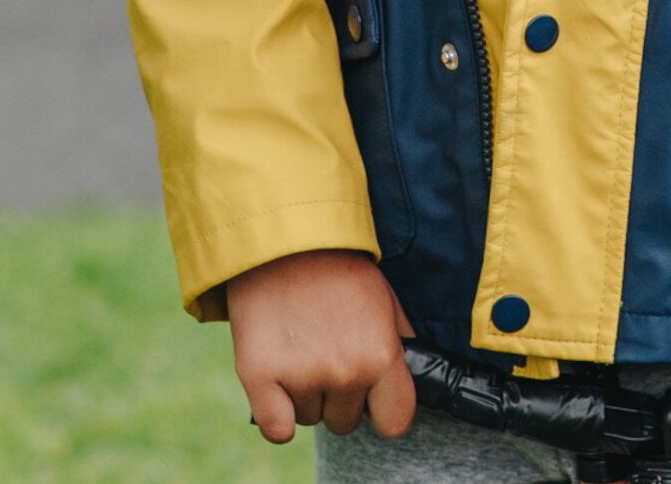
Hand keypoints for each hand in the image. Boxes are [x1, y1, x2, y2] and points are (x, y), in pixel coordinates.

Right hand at [225, 249, 417, 443]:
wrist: (286, 241)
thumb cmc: (339, 269)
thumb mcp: (386, 299)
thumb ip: (399, 341)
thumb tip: (412, 369)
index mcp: (382, 355)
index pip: (395, 422)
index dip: (382, 411)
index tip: (372, 399)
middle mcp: (346, 372)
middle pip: (344, 421)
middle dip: (337, 397)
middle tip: (326, 356)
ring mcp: (301, 376)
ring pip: (309, 418)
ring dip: (305, 396)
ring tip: (300, 352)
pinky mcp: (258, 377)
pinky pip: (276, 430)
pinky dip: (276, 415)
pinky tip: (277, 388)